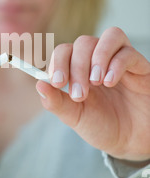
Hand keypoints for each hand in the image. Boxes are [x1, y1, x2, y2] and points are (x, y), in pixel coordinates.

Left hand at [36, 27, 149, 161]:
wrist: (130, 142)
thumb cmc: (100, 126)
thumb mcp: (74, 116)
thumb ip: (56, 102)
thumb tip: (38, 84)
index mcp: (78, 69)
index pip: (64, 51)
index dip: (58, 62)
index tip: (58, 83)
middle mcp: (98, 61)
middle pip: (84, 42)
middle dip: (77, 67)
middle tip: (79, 94)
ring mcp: (119, 61)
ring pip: (110, 36)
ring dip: (98, 57)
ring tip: (96, 82)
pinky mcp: (140, 67)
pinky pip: (129, 52)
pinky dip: (117, 64)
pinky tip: (110, 83)